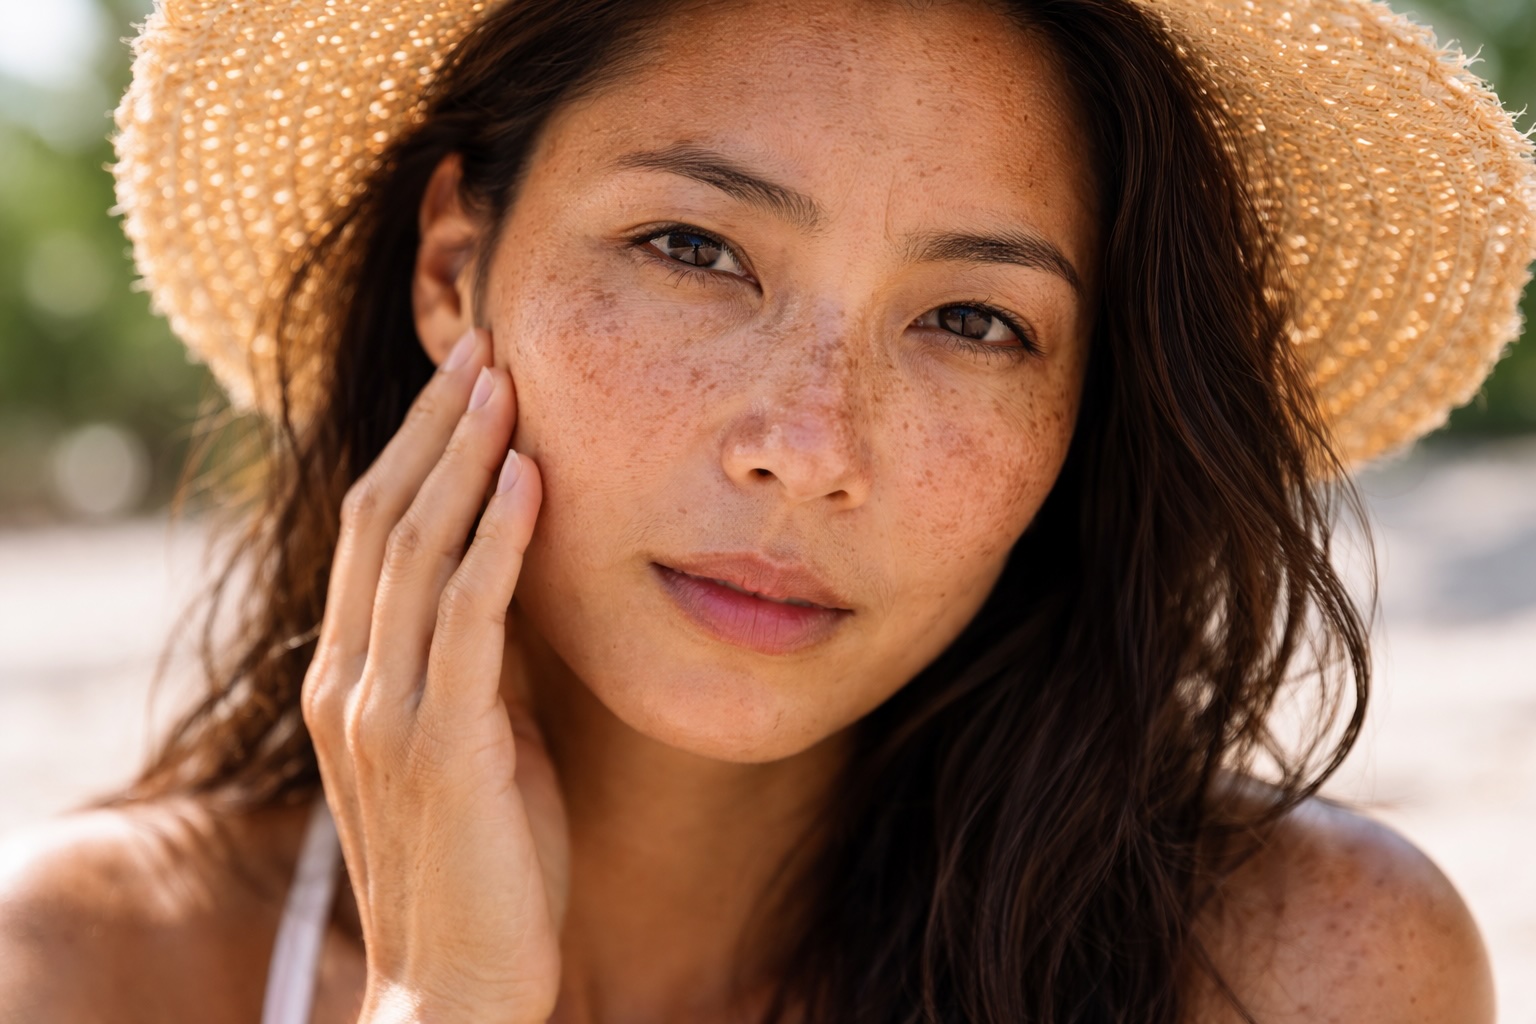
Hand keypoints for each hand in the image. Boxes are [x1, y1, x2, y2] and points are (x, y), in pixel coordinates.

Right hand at [300, 328, 567, 1023]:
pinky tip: (531, 478)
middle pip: (381, 517)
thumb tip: (517, 575)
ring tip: (506, 380)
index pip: (372, 533)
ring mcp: (384, 709)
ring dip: (463, 457)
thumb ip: (478, 662)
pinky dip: (496, 538)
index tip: (467, 381)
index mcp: (349, 677)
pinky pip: (467, 616)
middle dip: (435, 426)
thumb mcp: (474, 740)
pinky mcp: (441, 739)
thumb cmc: (481, 863)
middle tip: (485, 346)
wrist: (458, 983)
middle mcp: (348, 680)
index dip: (416, 449)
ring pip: (414, 548)